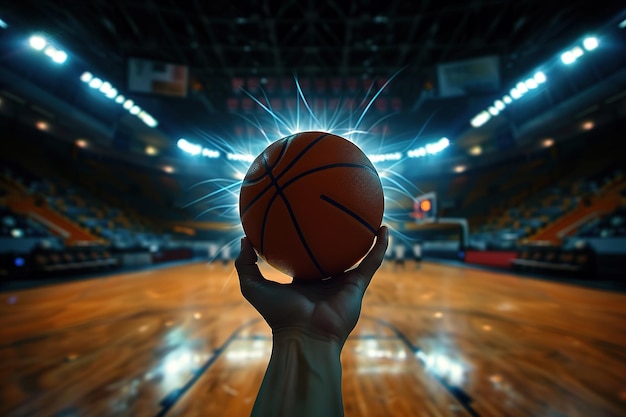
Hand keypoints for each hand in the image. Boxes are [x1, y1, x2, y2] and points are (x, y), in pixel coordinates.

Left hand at [235, 226, 388, 344]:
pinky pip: (372, 262)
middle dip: (336, 236)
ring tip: (369, 216)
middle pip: (332, 254)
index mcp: (303, 281)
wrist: (304, 335)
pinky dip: (380, 246)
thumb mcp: (253, 287)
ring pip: (356, 256)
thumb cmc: (278, 315)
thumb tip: (244, 238)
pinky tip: (384, 228)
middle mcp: (325, 281)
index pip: (305, 257)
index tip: (305, 220)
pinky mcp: (358, 285)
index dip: (306, 241)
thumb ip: (245, 263)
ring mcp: (343, 283)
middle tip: (336, 212)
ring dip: (364, 238)